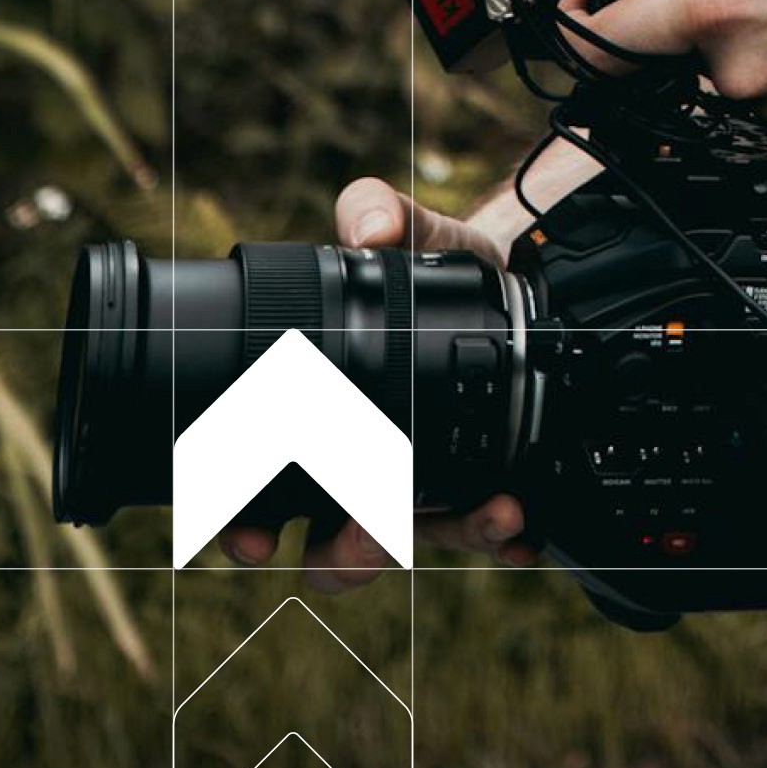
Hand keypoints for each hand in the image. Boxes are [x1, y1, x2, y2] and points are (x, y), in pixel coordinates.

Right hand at [217, 178, 534, 592]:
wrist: (500, 280)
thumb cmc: (429, 269)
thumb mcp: (409, 231)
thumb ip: (378, 212)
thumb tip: (368, 229)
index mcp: (317, 422)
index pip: (259, 490)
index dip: (244, 524)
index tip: (253, 535)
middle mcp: (359, 469)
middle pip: (330, 546)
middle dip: (345, 555)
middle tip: (372, 530)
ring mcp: (417, 488)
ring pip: (418, 546)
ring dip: (450, 539)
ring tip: (488, 513)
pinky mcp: (474, 487)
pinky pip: (482, 531)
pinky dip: (502, 538)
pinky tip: (522, 527)